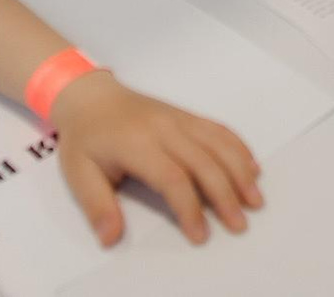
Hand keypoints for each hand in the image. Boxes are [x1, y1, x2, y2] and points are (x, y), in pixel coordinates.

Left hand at [48, 69, 262, 246]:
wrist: (91, 97)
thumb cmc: (86, 138)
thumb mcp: (78, 174)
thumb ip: (97, 206)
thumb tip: (110, 238)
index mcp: (137, 144)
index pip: (172, 178)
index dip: (190, 207)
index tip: (200, 235)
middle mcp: (164, 129)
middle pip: (204, 162)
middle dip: (225, 195)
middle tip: (239, 224)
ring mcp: (179, 119)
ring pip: (218, 144)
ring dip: (240, 172)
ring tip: (255, 200)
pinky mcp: (187, 116)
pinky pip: (219, 130)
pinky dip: (239, 148)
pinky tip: (252, 167)